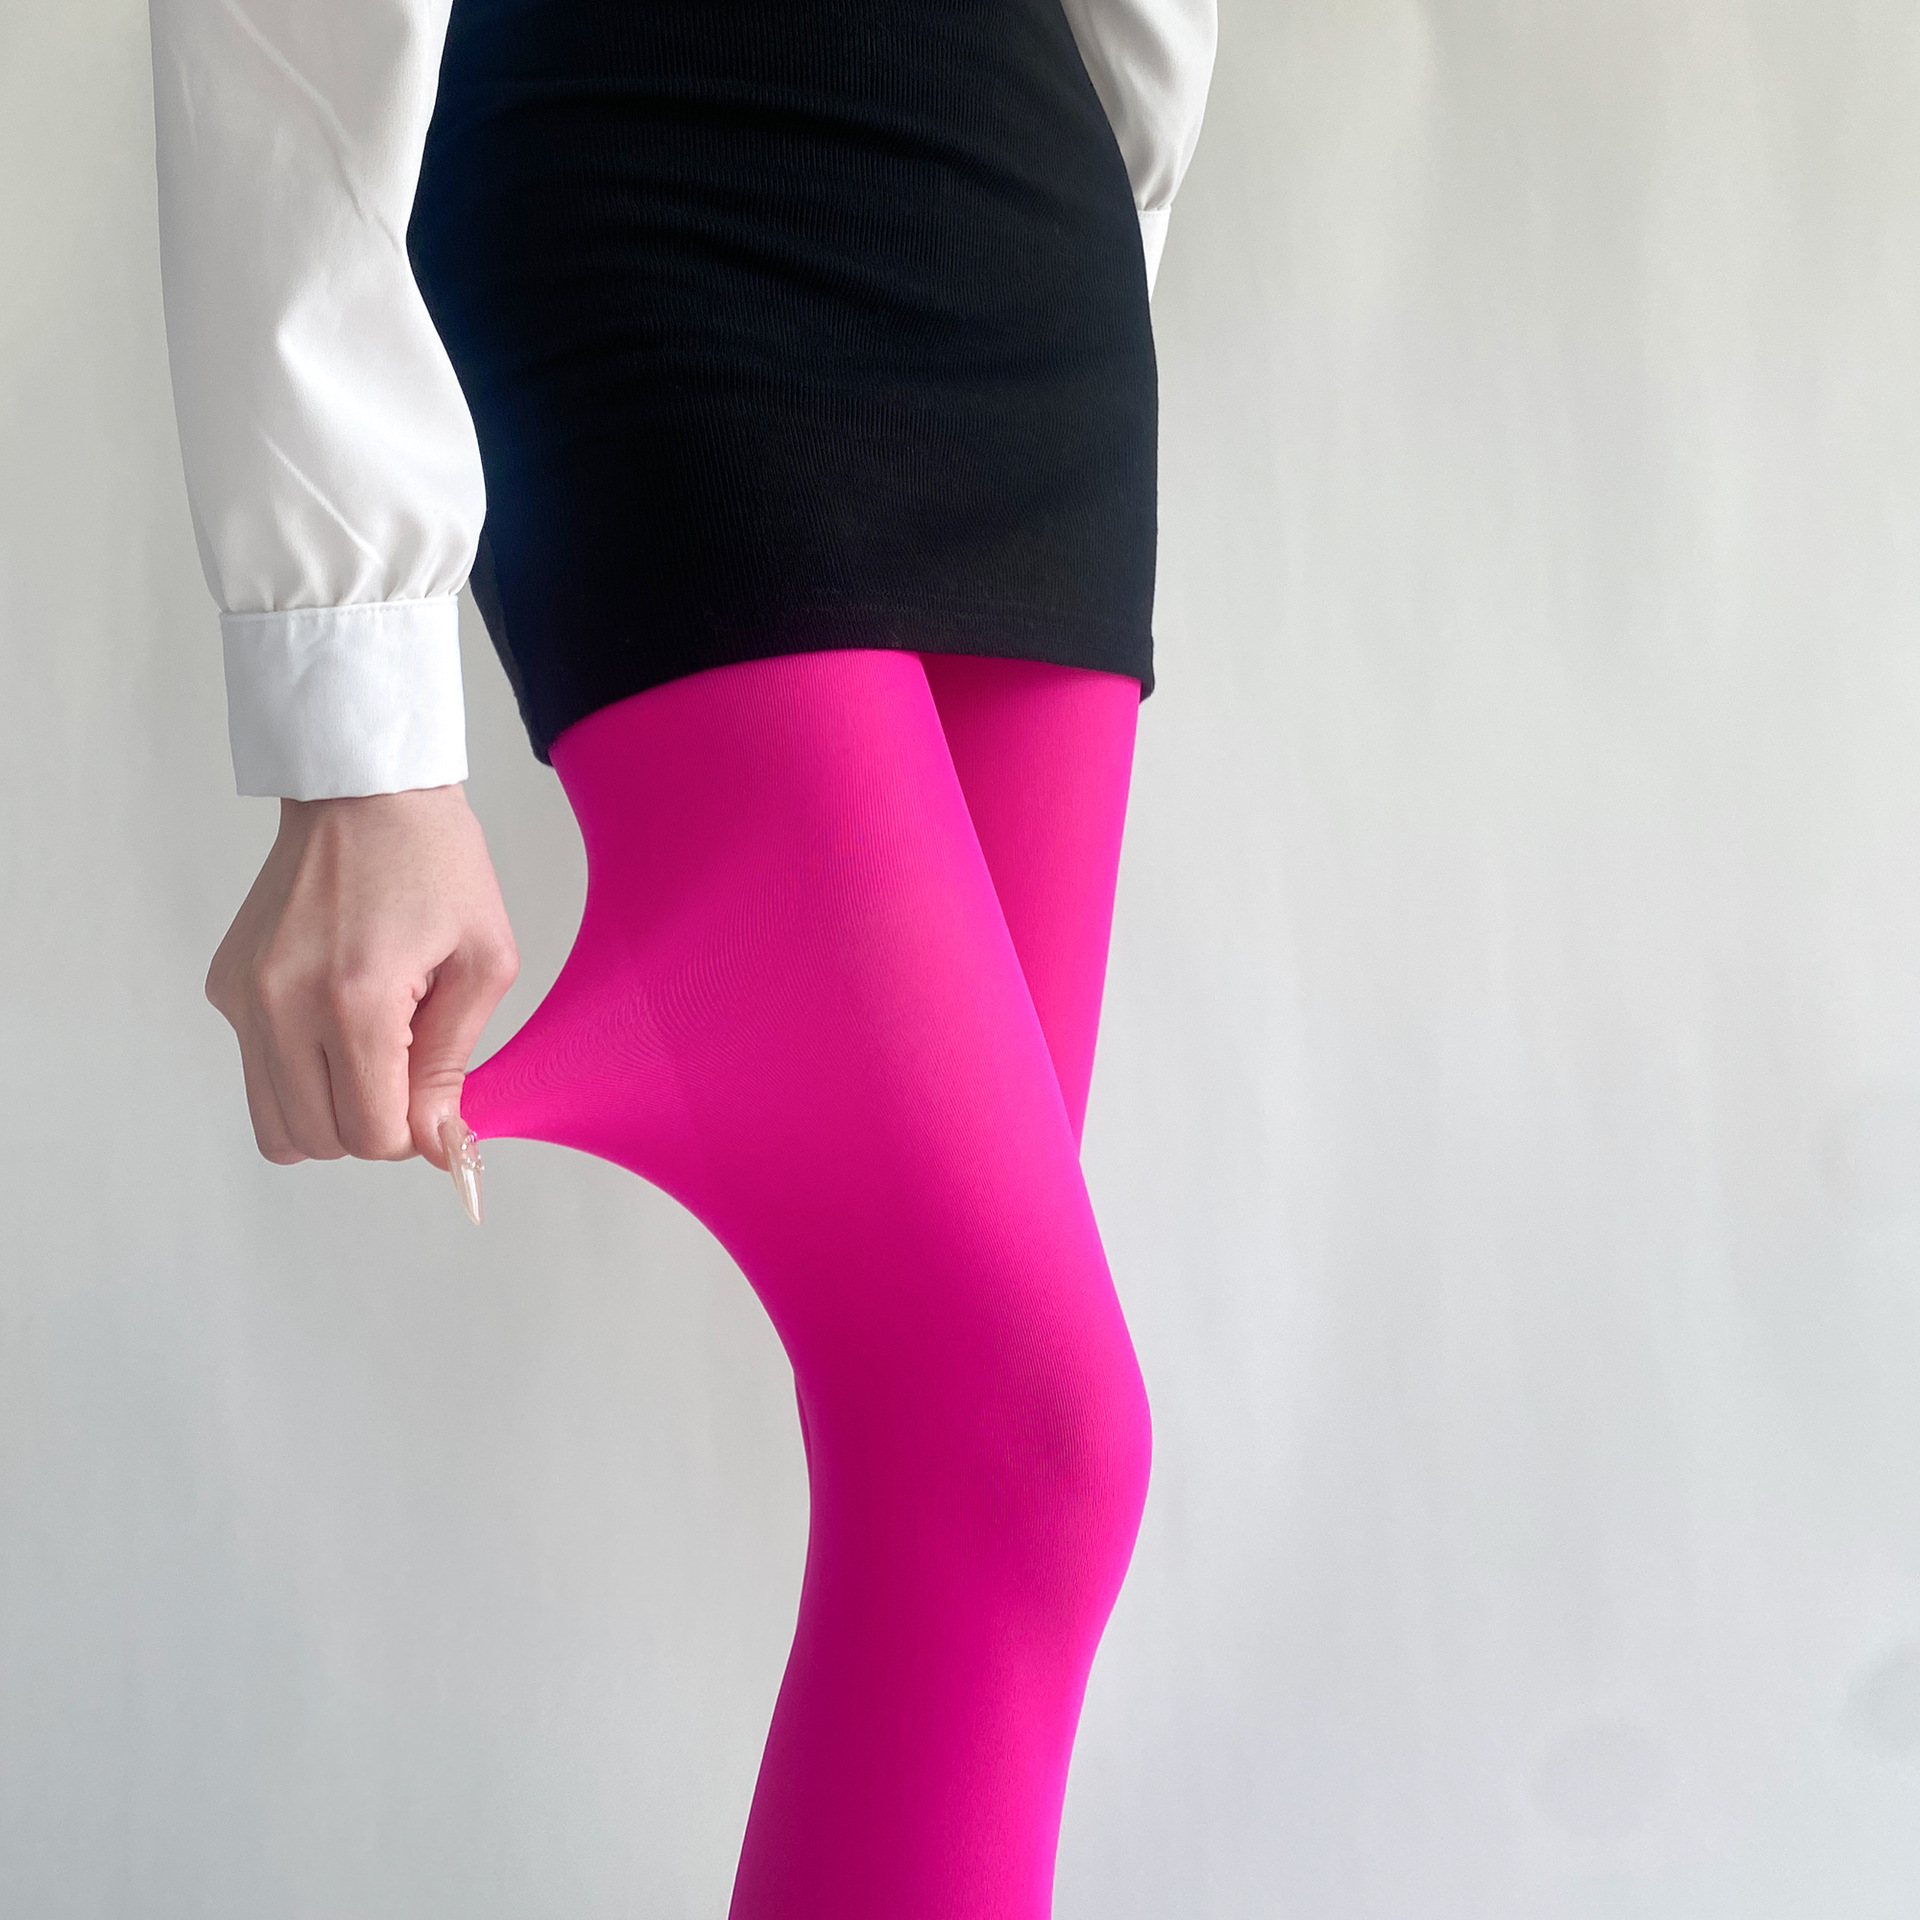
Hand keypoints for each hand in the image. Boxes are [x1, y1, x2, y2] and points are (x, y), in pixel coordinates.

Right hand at [205, 784, 518, 1170]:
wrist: (365, 790)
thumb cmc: (437, 866)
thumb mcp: (483, 964)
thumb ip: (453, 1065)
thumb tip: (441, 1149)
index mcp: (353, 1000)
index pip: (369, 1134)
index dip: (413, 1135)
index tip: (436, 1094)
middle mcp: (281, 1004)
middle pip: (316, 1139)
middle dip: (370, 1126)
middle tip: (408, 1067)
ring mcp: (242, 996)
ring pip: (274, 1124)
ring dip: (329, 1111)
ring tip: (372, 1049)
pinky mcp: (225, 986)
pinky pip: (258, 1072)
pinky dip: (300, 1072)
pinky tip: (337, 1017)